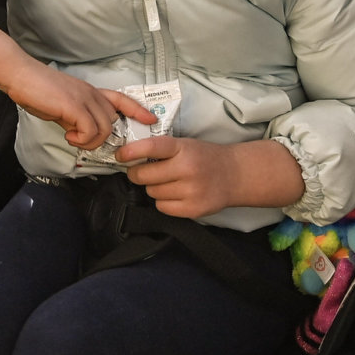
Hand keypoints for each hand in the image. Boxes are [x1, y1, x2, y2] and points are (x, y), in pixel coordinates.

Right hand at [0, 25, 154, 150]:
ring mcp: (84, 99)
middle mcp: (91, 94)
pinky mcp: (74, 106)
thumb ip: (74, 116)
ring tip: (73, 138)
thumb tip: (79, 131)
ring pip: (105, 129)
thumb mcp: (61, 103)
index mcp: (89, 91)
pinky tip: (68, 135)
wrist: (19, 74)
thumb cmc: (35, 88)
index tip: (150, 119)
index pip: (121, 99)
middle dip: (104, 138)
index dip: (137, 110)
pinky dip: (82, 139)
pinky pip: (91, 131)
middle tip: (83, 142)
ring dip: (90, 141)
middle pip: (113, 121)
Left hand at [118, 136, 303, 218]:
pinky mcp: (194, 209)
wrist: (235, 175)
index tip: (120, 156)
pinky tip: (175, 194)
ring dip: (153, 188)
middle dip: (138, 174)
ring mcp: (192, 191)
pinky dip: (164, 202)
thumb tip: (128, 158)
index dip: (131, 152)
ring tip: (167, 182)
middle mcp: (187, 169)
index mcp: (182, 148)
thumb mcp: (184, 145)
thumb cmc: (204, 157)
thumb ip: (160, 150)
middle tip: (141, 171)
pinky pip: (163, 207)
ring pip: (152, 192)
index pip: (150, 148)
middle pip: (144, 175)